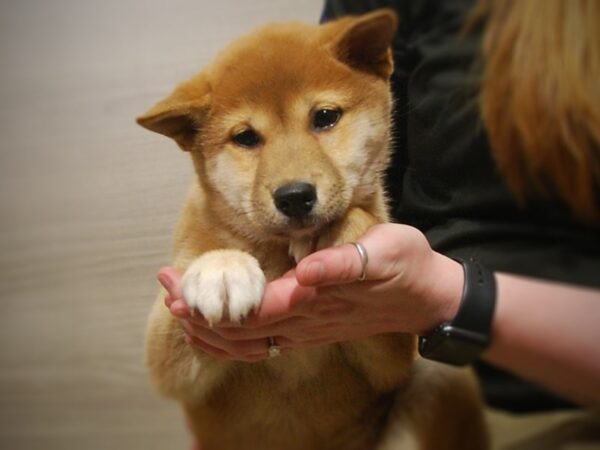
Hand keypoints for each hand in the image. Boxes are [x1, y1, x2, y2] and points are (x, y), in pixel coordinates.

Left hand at [158, 224, 463, 361]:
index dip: (211, 303)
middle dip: (198, 313)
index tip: (177, 286)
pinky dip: (233, 335)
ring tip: (181, 303)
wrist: (428, 297)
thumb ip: (343, 264)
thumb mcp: (384, 253)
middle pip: (240, 330)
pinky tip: (219, 322)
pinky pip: (263, 341)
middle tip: (166, 287)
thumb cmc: (406, 267)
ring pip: (248, 341)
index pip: (251, 311)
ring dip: (210, 325)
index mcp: (316, 302)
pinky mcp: (312, 328)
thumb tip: (303, 272)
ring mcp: (308, 330)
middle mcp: (306, 323)